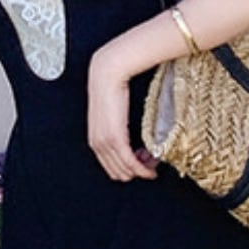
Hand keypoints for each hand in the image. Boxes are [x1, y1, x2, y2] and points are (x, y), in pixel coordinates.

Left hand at [87, 49, 157, 182]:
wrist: (107, 76)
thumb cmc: (110, 90)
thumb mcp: (112, 115)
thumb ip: (117, 128)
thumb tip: (130, 137)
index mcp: (95, 140)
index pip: (110, 167)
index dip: (127, 171)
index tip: (142, 168)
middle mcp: (98, 145)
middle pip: (118, 172)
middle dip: (135, 172)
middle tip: (151, 167)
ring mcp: (105, 143)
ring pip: (125, 170)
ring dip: (141, 171)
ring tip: (153, 167)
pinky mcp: (115, 138)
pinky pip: (130, 162)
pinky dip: (141, 170)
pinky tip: (150, 171)